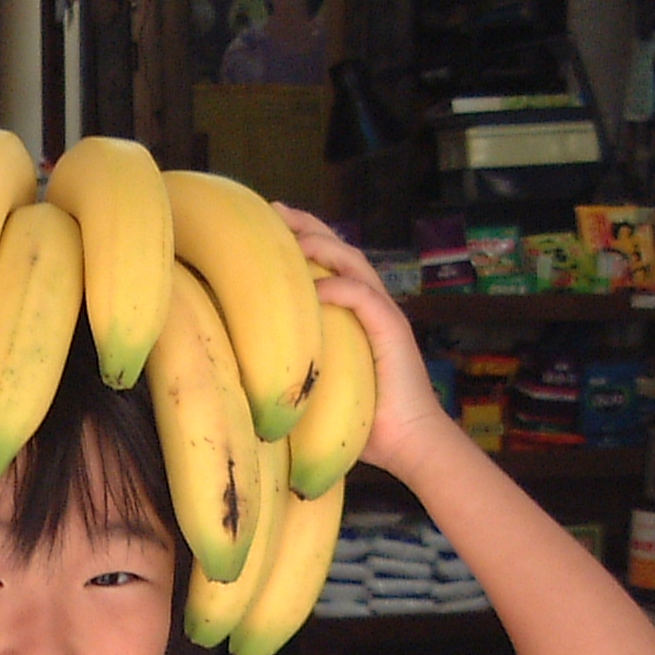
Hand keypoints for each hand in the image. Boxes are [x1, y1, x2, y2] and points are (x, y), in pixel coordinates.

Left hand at [272, 203, 453, 478]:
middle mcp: (371, 305)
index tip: (267, 225)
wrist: (409, 444)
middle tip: (272, 211)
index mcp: (355, 312)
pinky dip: (338, 288)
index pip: (330, 263)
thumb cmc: (362, 422)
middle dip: (307, 227)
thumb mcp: (320, 384)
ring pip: (353, 264)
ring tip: (290, 239)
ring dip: (321, 247)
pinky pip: (363, 298)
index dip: (303, 239)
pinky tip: (313, 287)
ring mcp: (384, 315)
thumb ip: (296, 364)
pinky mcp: (392, 331)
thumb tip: (244, 365)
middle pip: (340, 250)